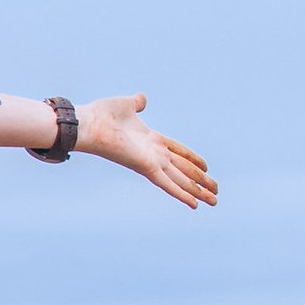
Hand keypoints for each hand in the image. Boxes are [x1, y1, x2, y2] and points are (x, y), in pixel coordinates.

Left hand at [79, 94, 216, 209]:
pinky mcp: (146, 168)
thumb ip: (137, 104)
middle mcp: (153, 154)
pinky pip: (168, 184)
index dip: (192, 158)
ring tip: (214, 202)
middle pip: (183, 170)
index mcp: (150, 139)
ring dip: (198, 191)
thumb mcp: (126, 105)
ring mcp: (151, 162)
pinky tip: (195, 204)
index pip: (177, 151)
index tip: (206, 166)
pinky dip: (182, 194)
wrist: (89, 124)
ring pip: (181, 180)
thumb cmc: (102, 114)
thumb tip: (141, 99)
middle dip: (200, 181)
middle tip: (216, 193)